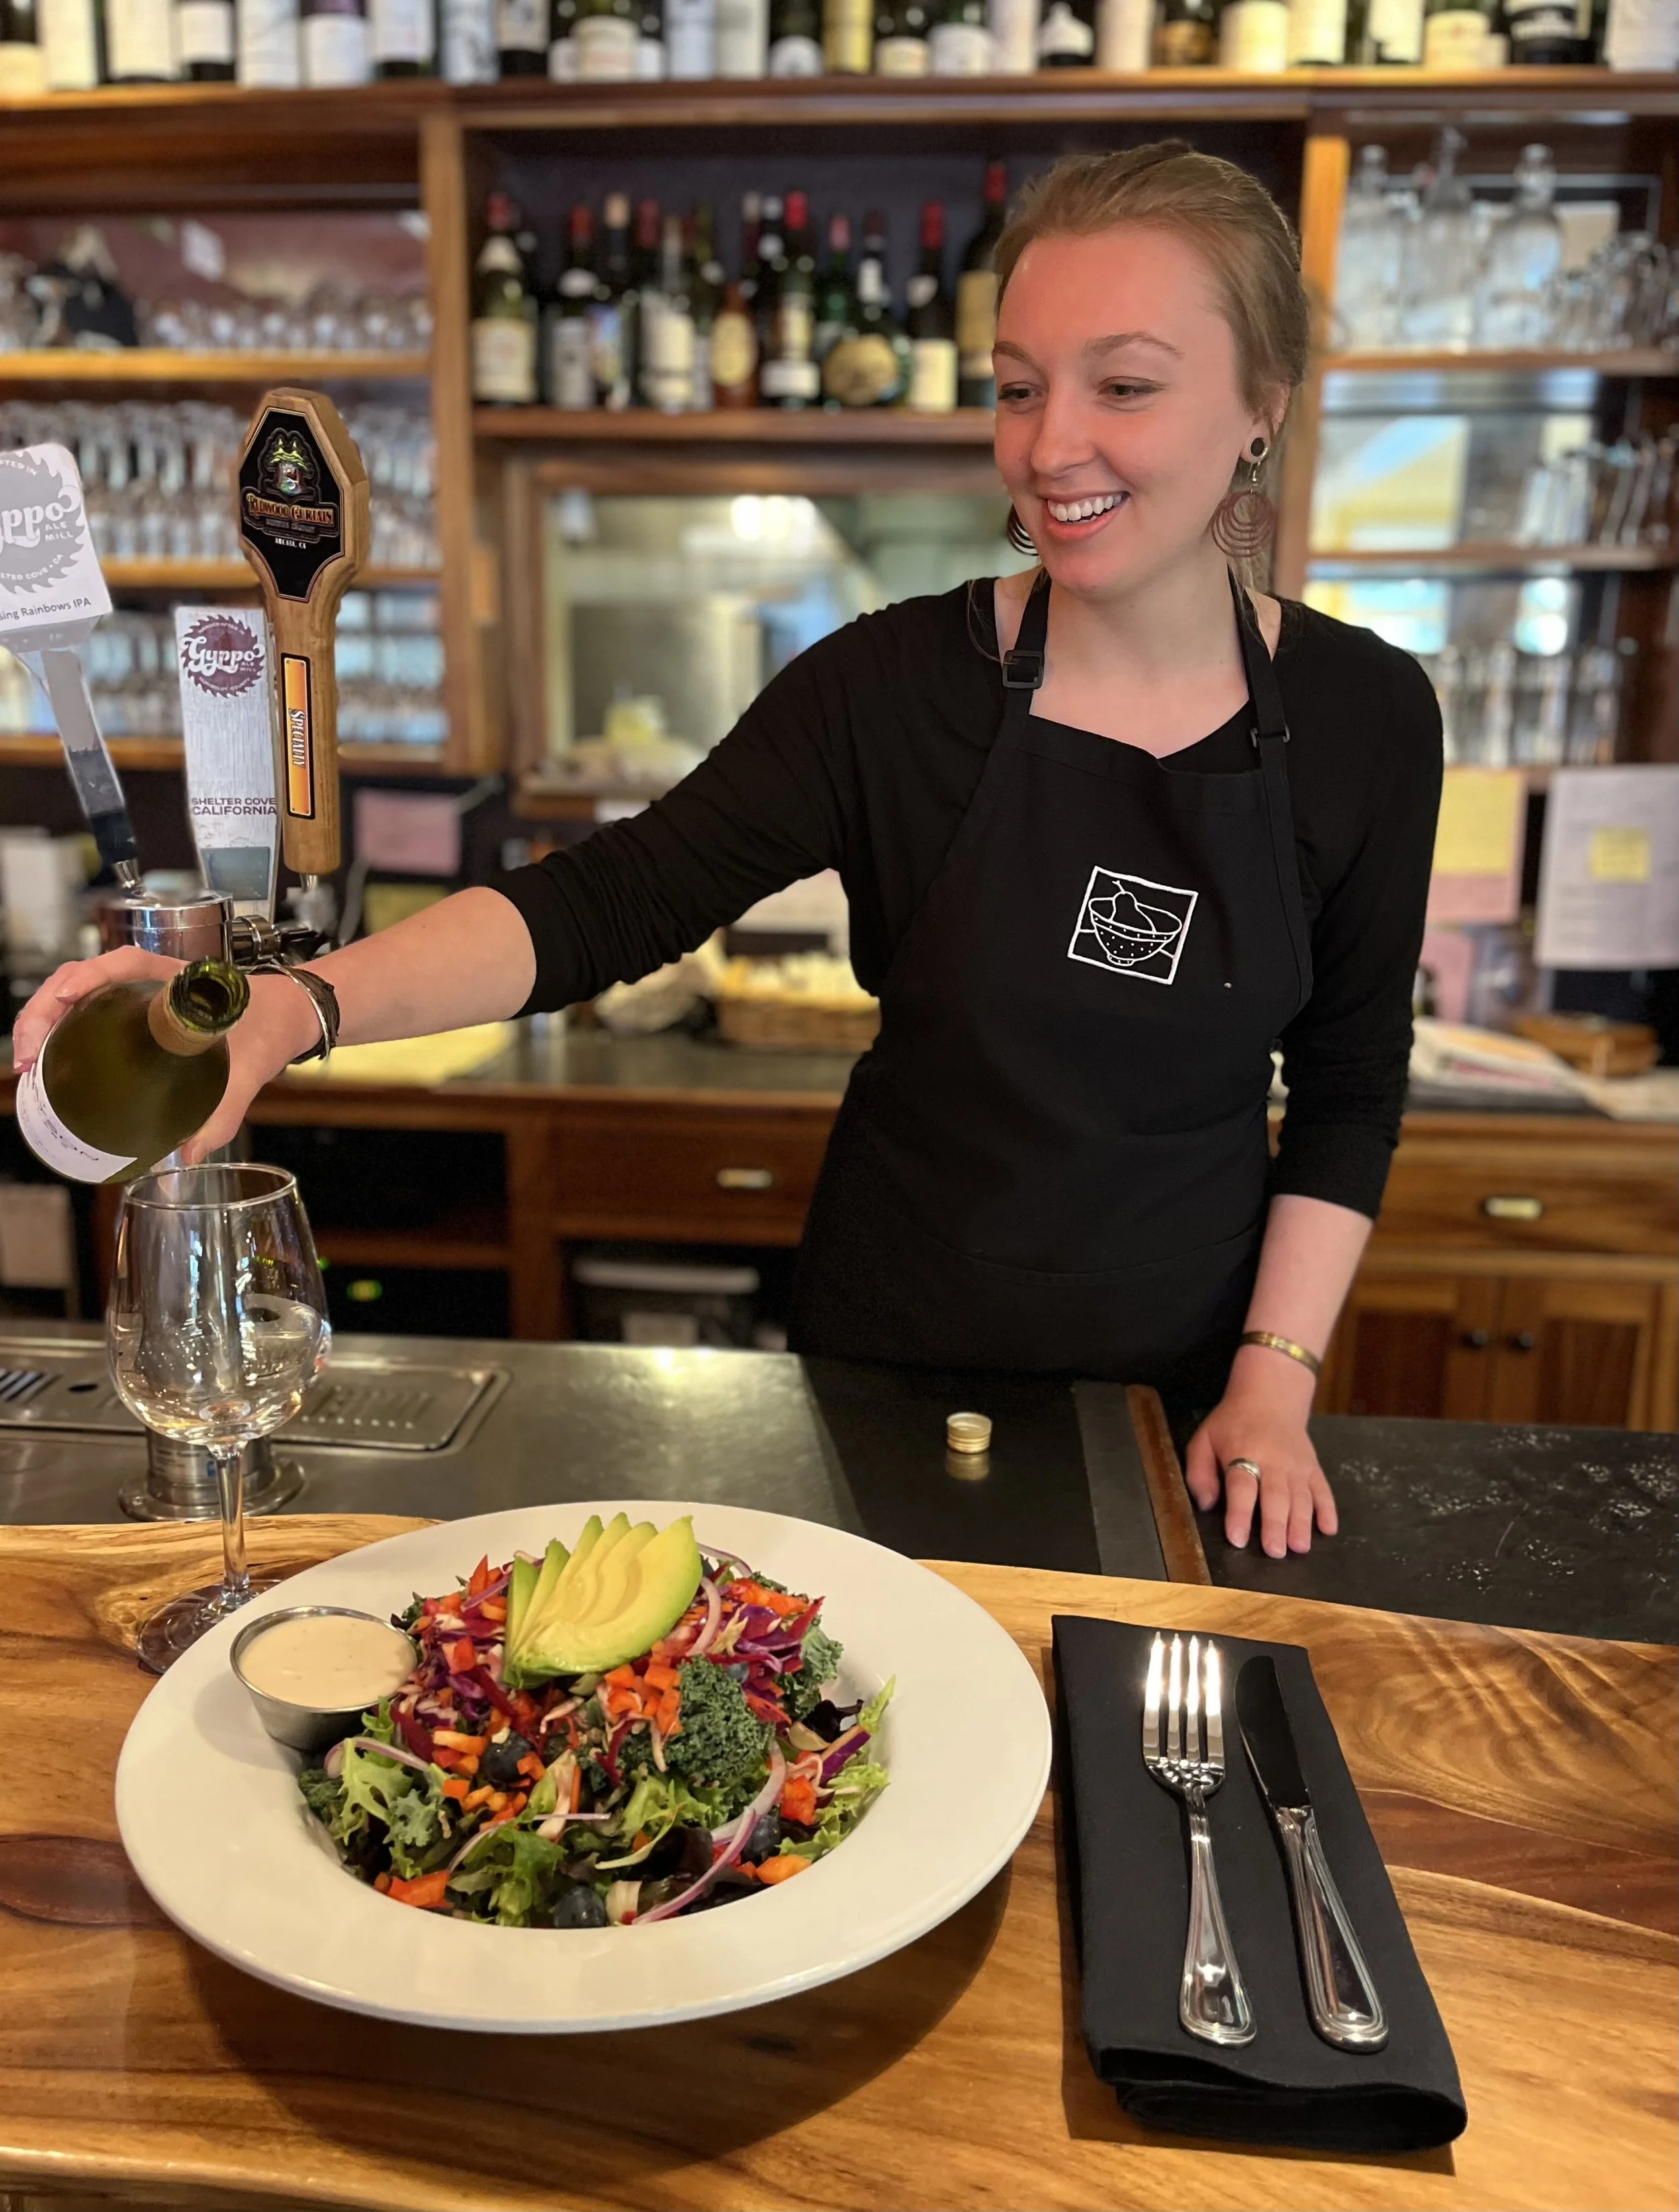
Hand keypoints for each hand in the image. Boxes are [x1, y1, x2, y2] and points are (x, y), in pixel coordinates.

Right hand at [13, 949, 321, 1162]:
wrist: (289, 1015)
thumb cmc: (269, 1026)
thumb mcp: (250, 1068)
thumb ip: (225, 1111)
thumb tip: (191, 1154)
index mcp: (177, 978)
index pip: (118, 964)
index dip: (82, 980)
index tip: (60, 1003)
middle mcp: (150, 979)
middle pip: (80, 979)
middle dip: (43, 1012)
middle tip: (28, 1059)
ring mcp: (140, 993)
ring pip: (78, 994)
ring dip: (46, 1021)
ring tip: (30, 1063)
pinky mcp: (137, 1011)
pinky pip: (91, 1011)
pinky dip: (64, 1029)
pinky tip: (52, 1061)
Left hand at [1184, 1352, 1337, 1557]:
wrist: (1270, 1395)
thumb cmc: (1233, 1423)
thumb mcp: (1204, 1439)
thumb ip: (1199, 1472)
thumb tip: (1207, 1504)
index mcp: (1244, 1452)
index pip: (1241, 1486)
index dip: (1239, 1513)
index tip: (1238, 1538)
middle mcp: (1274, 1460)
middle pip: (1275, 1496)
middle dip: (1275, 1525)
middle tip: (1275, 1552)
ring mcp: (1297, 1465)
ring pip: (1301, 1497)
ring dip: (1301, 1523)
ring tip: (1299, 1548)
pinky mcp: (1313, 1467)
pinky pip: (1323, 1490)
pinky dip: (1328, 1509)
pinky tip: (1328, 1528)